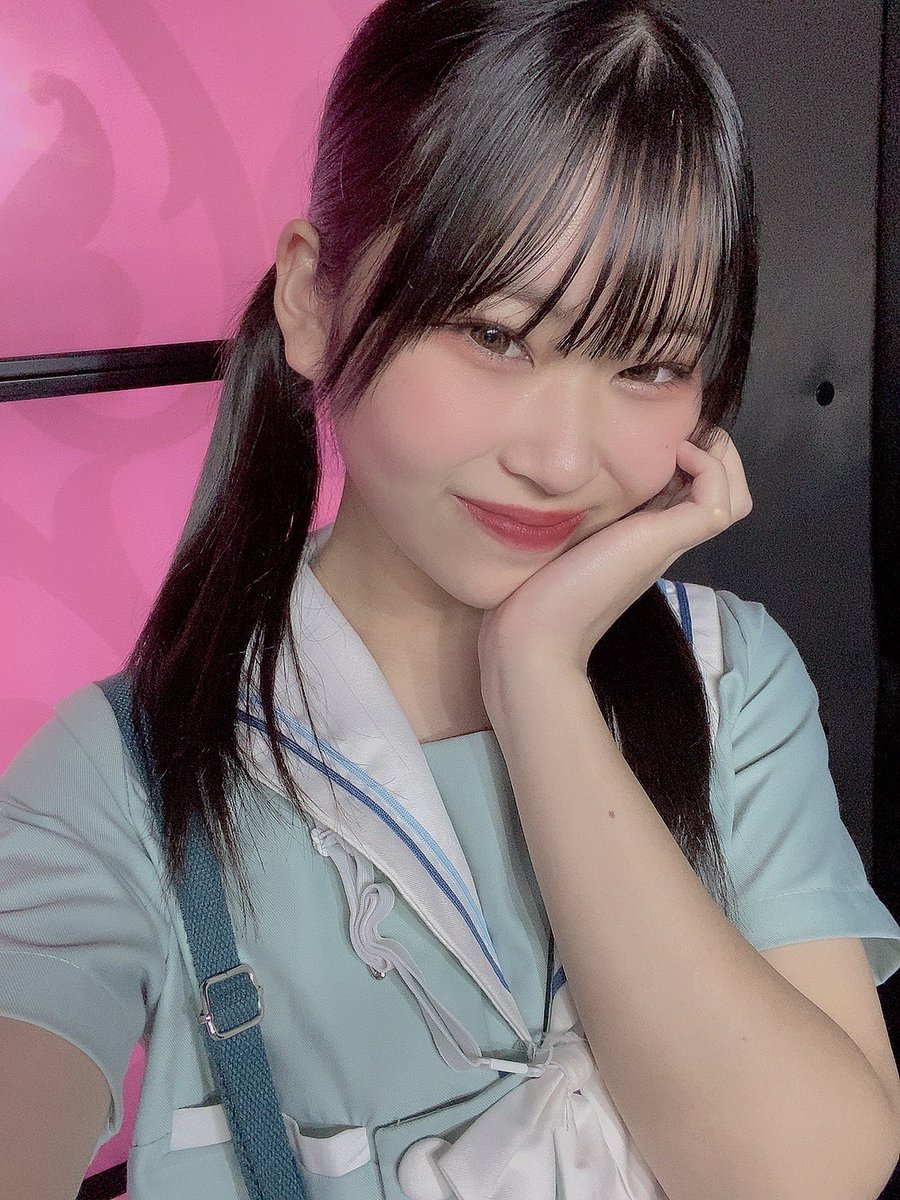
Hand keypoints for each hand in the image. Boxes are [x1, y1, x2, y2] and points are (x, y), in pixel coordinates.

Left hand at [477, 427, 751, 678]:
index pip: (699, 492)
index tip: (659, 435)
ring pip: (734, 496)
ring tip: (681, 442)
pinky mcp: (665, 542)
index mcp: (645, 535)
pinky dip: (709, 467)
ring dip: (718, 457)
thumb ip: (577, 509)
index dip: (692, 456)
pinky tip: (673, 456)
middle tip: (678, 432)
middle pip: (729, 493)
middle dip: (714, 451)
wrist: (536, 635)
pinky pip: (719, 500)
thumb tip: (562, 474)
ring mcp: (670, 542)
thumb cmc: (537, 590)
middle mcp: (665, 539)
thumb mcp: (563, 534)